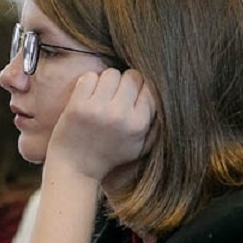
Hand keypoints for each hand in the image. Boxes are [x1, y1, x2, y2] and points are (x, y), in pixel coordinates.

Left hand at [46, 68, 155, 183]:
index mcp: (138, 124)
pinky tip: (87, 96)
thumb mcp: (140, 147)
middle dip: (125, 83)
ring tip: (102, 96)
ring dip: (107, 81)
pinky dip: (88, 83)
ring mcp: (97, 109)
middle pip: (132, 76)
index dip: (141, 88)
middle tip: (116, 96)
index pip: (150, 87)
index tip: (133, 95)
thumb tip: (167, 99)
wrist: (75, 168)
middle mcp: (120, 115)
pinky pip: (89, 77)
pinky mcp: (77, 106)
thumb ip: (156, 125)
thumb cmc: (109, 156)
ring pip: (111, 74)